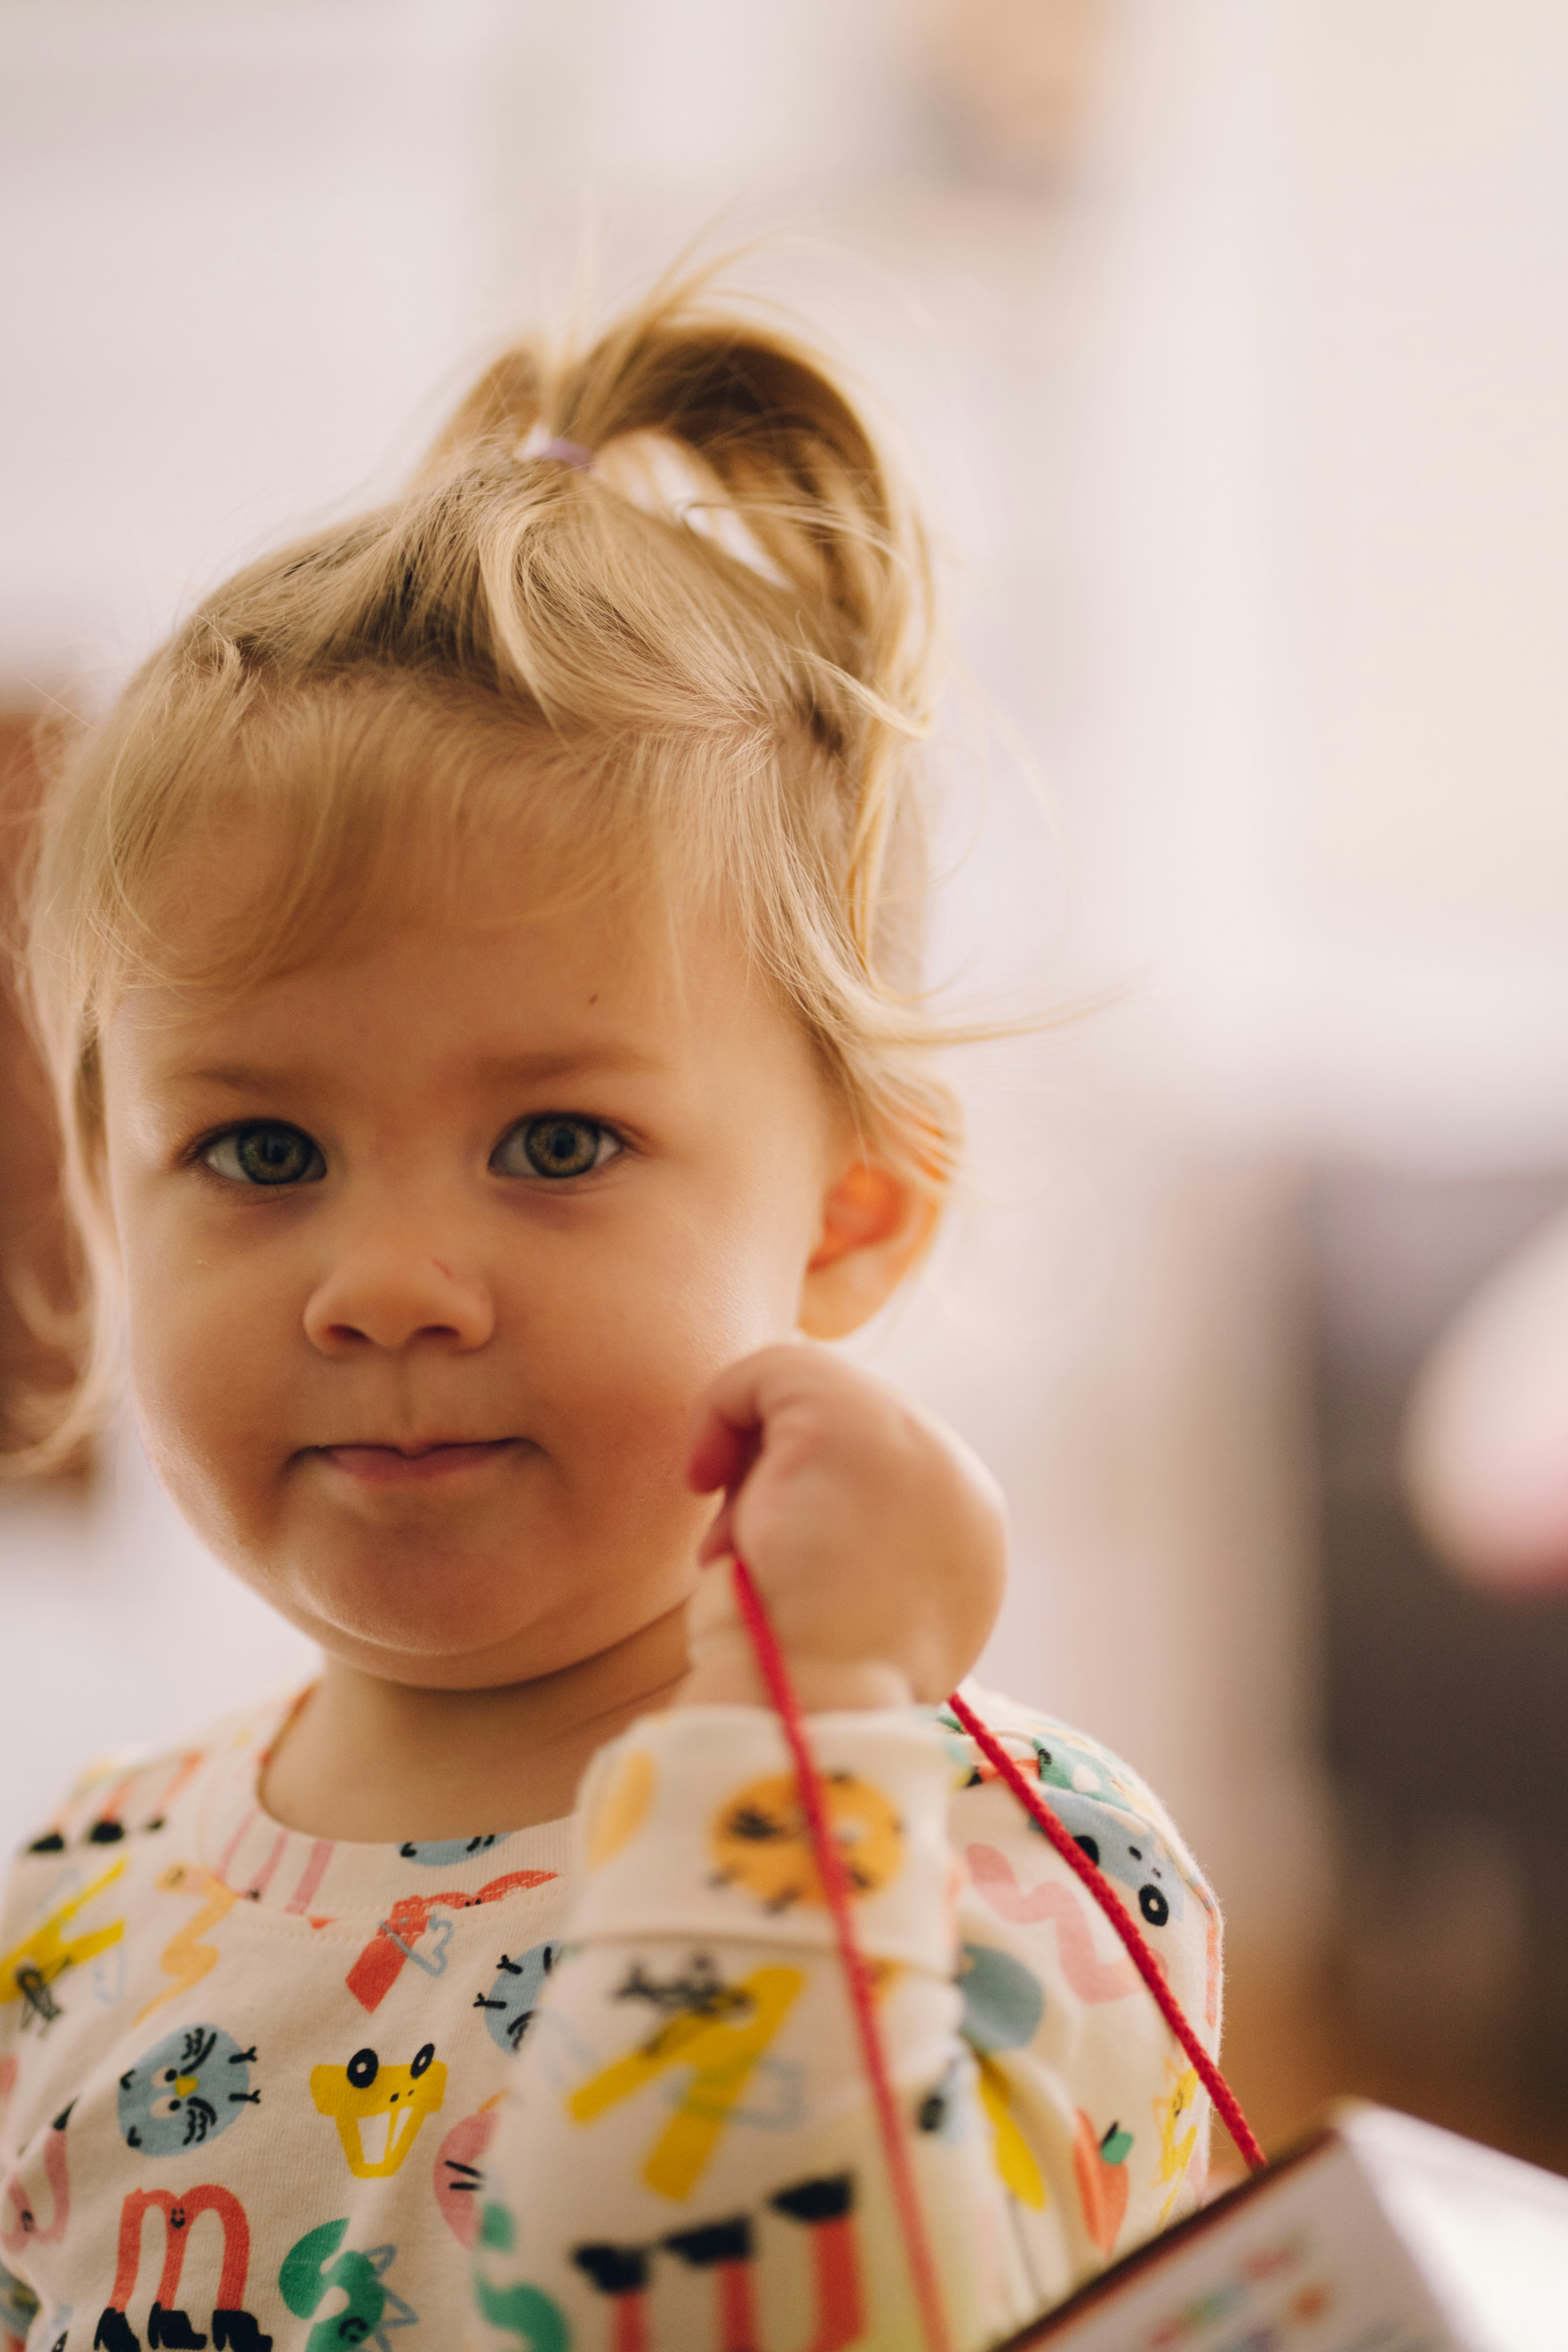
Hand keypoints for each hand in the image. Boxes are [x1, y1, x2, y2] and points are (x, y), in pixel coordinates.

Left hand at [673, 1343, 1007, 1712]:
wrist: (816, 1714)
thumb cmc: (817, 1692)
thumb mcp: (861, 1620)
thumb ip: (857, 1556)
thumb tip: (789, 1520)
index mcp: (972, 1534)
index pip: (878, 1475)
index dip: (811, 1506)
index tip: (776, 1566)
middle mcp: (959, 1480)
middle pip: (845, 1431)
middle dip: (780, 1483)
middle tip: (749, 1556)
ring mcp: (914, 1442)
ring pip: (807, 1396)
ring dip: (754, 1466)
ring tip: (740, 1547)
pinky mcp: (849, 1422)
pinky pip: (768, 1374)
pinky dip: (721, 1410)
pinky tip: (701, 1476)